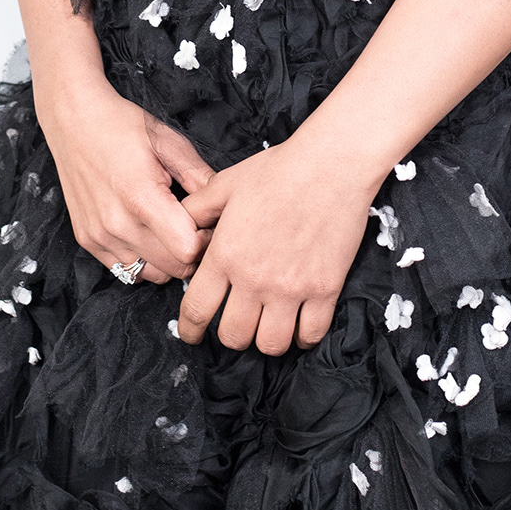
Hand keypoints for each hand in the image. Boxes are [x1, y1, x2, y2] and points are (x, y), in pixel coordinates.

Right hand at [40, 79, 214, 284]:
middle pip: (173, 268)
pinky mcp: (87, 241)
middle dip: (192, 253)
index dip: (206, 240)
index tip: (207, 223)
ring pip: (150, 274)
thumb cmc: (121, 126)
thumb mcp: (169, 142)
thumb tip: (224, 207)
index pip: (187, 250)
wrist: (73, 120)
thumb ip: (200, 178)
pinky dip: (143, 259)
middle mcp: (116, 224)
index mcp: (140, 197)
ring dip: (167, 259)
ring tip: (169, 229)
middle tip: (194, 226)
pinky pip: (125, 270)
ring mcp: (99, 235)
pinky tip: (146, 232)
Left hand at [177, 139, 373, 353]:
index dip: (190, 329)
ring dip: (266, 340)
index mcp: (225, 255)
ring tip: (268, 326)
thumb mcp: (225, 185)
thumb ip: (197, 211)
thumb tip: (178, 230)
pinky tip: (299, 326)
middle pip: (234, 336)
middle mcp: (254, 279)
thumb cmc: (277, 170)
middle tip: (236, 323)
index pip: (197, 310)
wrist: (331, 165)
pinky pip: (311, 335)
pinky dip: (303, 338)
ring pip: (271, 344)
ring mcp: (292, 288)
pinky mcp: (324, 289)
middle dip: (230, 335)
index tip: (192, 334)